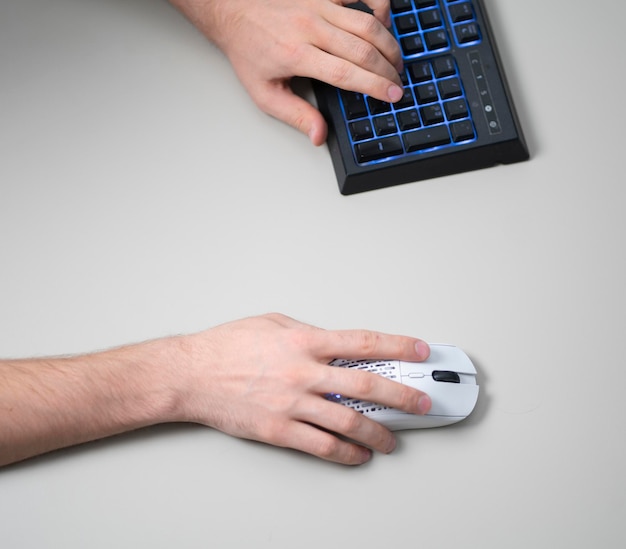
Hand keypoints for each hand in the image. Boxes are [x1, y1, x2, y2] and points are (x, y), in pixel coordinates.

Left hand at [170, 0, 402, 144]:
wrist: (232, 11)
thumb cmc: (249, 51)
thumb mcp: (265, 93)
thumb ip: (295, 115)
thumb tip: (319, 135)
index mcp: (296, 55)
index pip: (345, 73)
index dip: (374, 86)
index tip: (392, 95)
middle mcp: (310, 27)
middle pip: (362, 49)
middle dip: (387, 69)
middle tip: (398, 83)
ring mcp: (318, 6)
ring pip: (367, 21)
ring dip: (388, 43)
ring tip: (395, 61)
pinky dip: (377, 8)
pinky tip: (382, 25)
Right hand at [175, 313, 430, 464]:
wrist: (191, 374)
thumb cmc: (227, 346)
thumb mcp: (272, 323)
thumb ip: (307, 332)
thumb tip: (334, 343)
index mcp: (304, 340)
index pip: (362, 342)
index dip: (398, 345)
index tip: (419, 350)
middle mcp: (303, 372)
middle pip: (366, 384)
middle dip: (402, 395)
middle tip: (422, 403)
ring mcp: (292, 403)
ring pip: (348, 422)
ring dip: (378, 433)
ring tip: (393, 440)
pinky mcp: (279, 430)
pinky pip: (321, 446)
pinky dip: (346, 453)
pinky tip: (358, 455)